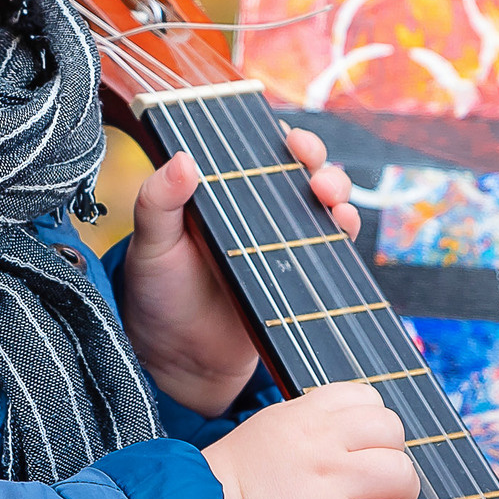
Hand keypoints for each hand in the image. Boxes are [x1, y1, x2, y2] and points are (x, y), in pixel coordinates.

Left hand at [121, 126, 358, 415]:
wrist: (180, 360)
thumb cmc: (159, 293)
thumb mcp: (152, 244)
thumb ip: (159, 201)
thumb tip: (182, 159)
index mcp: (222, 192)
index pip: (257, 152)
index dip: (278, 138)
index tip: (287, 138)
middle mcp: (258, 212)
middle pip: (301, 172)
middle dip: (317, 160)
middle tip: (311, 167)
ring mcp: (285, 244)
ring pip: (325, 206)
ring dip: (337, 193)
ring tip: (328, 200)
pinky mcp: (304, 278)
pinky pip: (334, 250)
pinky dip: (346, 233)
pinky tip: (342, 230)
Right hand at [201, 382, 421, 498]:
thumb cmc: (224, 498)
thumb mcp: (265, 439)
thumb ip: (309, 438)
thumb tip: (360, 457)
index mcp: (299, 415)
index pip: (366, 398)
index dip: (375, 429)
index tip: (366, 454)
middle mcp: (318, 442)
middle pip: (392, 432)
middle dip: (394, 460)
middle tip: (381, 491)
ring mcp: (328, 484)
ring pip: (402, 475)